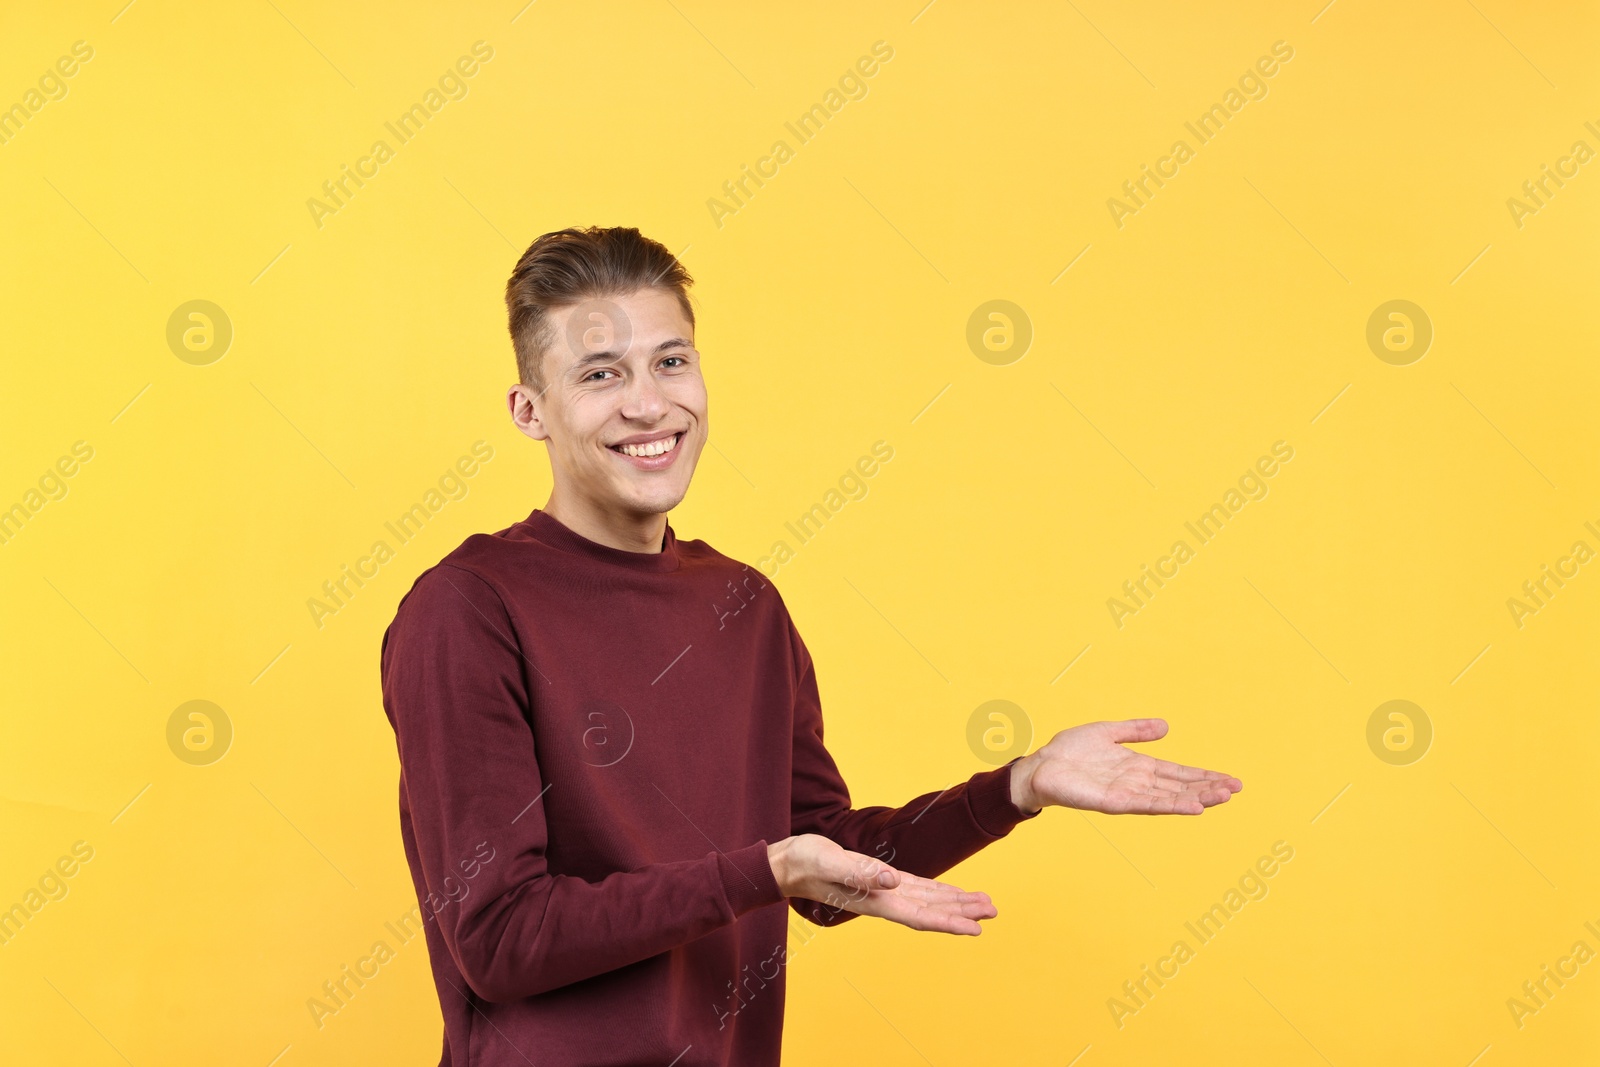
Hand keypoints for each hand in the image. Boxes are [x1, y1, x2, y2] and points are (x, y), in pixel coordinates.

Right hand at [766, 834, 996, 934]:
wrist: (786, 865)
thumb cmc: (804, 863)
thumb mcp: (829, 862)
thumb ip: (859, 872)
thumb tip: (892, 880)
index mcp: (874, 901)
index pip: (919, 916)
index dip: (948, 923)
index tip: (976, 928)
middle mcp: (883, 900)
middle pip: (930, 911)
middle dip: (962, 912)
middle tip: (994, 911)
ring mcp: (882, 891)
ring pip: (927, 900)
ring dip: (954, 903)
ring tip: (982, 903)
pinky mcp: (878, 879)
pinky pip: (915, 888)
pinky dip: (936, 891)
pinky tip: (949, 892)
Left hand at [1009, 718, 1240, 815]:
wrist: (1040, 766)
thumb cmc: (1070, 751)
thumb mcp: (1108, 732)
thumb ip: (1136, 730)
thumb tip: (1165, 726)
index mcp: (1138, 767)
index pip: (1178, 773)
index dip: (1204, 776)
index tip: (1231, 780)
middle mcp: (1137, 783)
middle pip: (1180, 787)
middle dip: (1207, 788)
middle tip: (1236, 789)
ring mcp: (1127, 794)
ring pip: (1169, 798)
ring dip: (1196, 798)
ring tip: (1222, 798)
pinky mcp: (1114, 802)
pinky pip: (1147, 805)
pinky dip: (1170, 806)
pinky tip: (1191, 807)